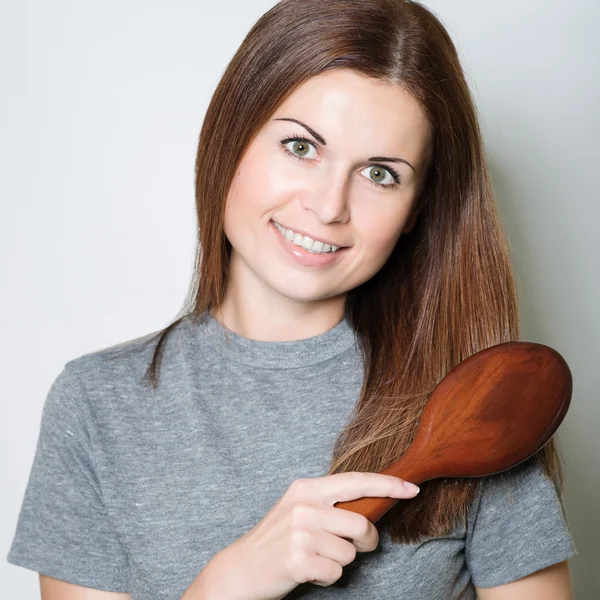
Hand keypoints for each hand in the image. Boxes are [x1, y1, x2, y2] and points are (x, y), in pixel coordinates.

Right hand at [202, 471, 419, 599]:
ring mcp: (300, 533)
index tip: (412, 488)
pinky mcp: (298, 560)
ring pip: (350, 552)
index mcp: (306, 488)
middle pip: (360, 523)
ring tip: (315, 558)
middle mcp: (304, 506)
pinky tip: (307, 571)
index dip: (387, 484)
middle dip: (366, 541)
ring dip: (339, 562)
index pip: (355, 481)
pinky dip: (327, 577)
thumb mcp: (300, 509)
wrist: (240, 569)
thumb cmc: (277, 539)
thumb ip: (330, 503)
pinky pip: (336, 572)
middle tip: (353, 546)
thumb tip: (373, 505)